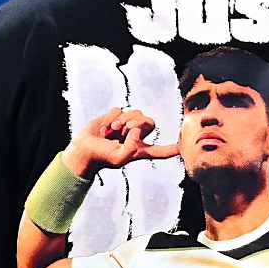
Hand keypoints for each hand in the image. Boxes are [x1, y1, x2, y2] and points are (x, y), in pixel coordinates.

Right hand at [62, 107, 178, 177]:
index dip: (172, 149)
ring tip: (111, 131)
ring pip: (135, 113)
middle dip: (136, 123)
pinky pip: (120, 109)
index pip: (160, 150)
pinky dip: (111, 118)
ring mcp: (125, 126)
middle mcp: (135, 137)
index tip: (184, 146)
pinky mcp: (115, 117)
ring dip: (122, 121)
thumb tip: (137, 129)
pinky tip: (104, 128)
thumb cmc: (102, 158)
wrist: (84, 149)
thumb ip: (132, 146)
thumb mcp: (120, 158)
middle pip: (149, 122)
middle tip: (122, 132)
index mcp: (139, 150)